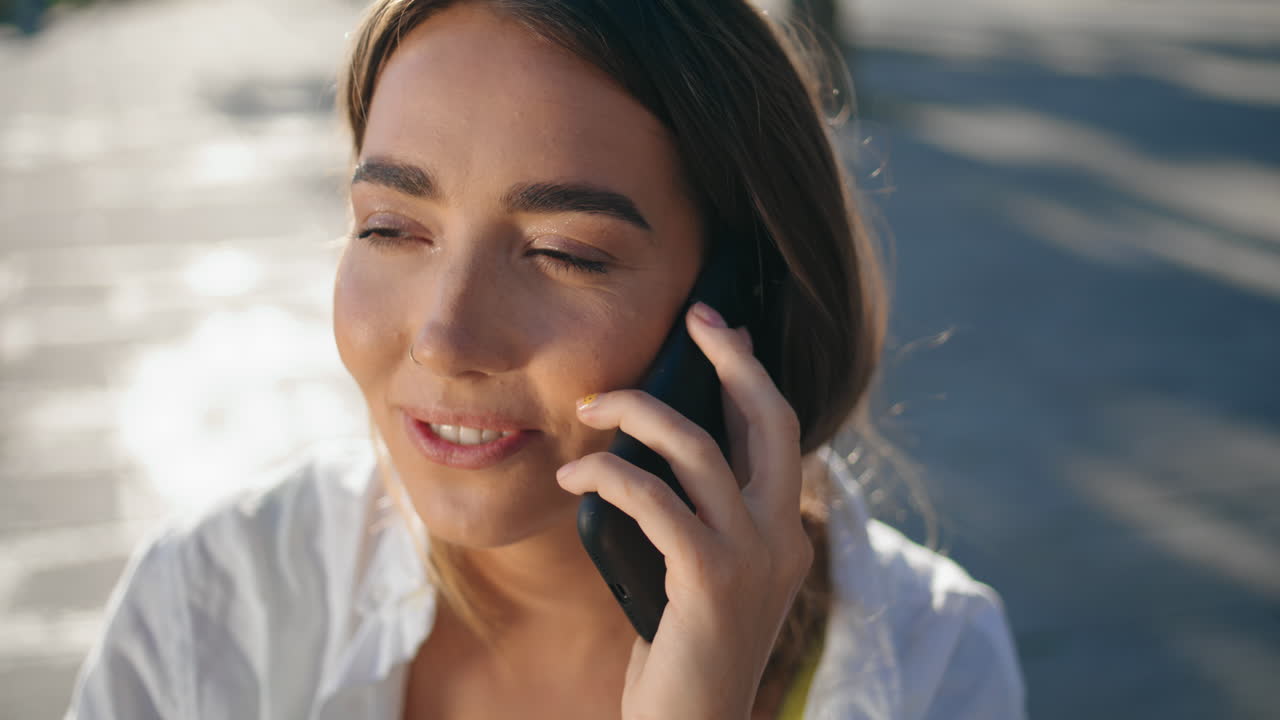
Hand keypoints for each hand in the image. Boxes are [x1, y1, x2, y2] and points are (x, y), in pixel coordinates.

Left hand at [556, 302, 812, 719]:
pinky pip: (654, 499)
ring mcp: (755, 559)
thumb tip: (663, 445)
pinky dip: (608, 473)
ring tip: (588, 407)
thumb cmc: (682, 650)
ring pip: (700, 448)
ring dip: (637, 413)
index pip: (778, 431)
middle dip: (732, 358)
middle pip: (770, 418)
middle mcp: (785, 537)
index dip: (751, 373)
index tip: (720, 329)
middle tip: (694, 319)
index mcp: (787, 531)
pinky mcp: (712, 581)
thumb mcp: (699, 570)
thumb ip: (697, 512)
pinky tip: (573, 474)